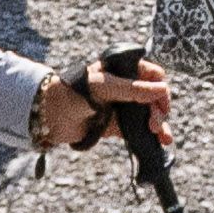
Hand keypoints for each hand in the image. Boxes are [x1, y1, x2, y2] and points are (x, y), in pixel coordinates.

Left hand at [35, 53, 168, 156]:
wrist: (50, 115)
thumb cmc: (74, 92)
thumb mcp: (105, 87)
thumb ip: (133, 90)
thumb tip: (163, 90)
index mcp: (123, 70)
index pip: (152, 75)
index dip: (160, 88)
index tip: (161, 102)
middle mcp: (126, 87)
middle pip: (154, 97)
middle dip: (159, 110)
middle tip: (155, 124)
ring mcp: (122, 107)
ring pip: (149, 115)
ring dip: (160, 125)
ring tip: (163, 138)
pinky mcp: (118, 126)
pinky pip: (139, 130)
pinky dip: (150, 137)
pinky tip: (159, 143)